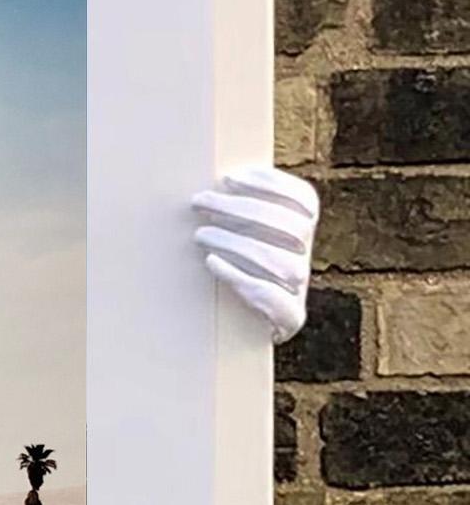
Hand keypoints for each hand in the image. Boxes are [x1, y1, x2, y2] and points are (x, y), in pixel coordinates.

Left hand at [192, 164, 317, 343]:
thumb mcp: (241, 235)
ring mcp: (301, 288)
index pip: (304, 200)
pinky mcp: (290, 317)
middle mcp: (306, 256)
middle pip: (291, 226)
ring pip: (282, 260)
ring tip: (200, 233)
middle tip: (199, 200)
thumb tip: (214, 182)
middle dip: (242, 208)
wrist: (242, 326)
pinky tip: (211, 262)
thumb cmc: (235, 268)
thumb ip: (237, 210)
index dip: (272, 184)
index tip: (230, 178)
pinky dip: (239, 276)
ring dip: (238, 242)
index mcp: (302, 231)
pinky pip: (271, 296)